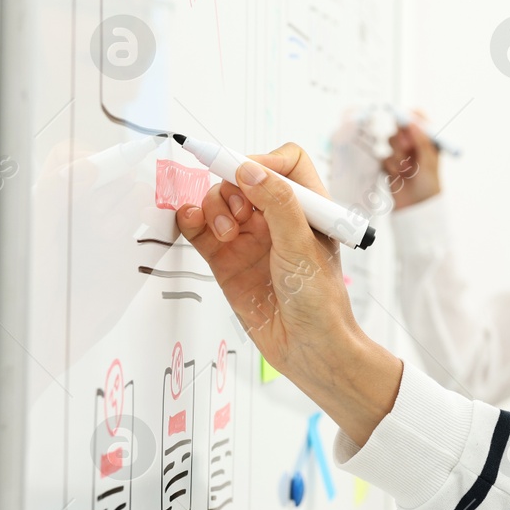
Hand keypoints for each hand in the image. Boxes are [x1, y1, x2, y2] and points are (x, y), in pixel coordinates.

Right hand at [174, 143, 402, 444]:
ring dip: (213, 207)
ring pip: (218, 201)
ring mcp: (249, 238)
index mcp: (307, 207)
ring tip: (227, 234)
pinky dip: (190, 219)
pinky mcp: (226, 259)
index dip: (264, 161)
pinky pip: (199, 228)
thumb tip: (250, 167)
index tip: (247, 175)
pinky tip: (191, 222)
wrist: (307, 348)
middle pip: (242, 178)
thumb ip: (277, 202)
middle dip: (232, 189)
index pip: (285, 162)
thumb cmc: (319, 299)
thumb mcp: (301, 244)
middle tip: (240, 216)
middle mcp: (277, 218)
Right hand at [382, 122, 441, 208]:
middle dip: (401, 139)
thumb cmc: (429, 186)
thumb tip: (413, 121)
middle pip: (401, 128)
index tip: (404, 117)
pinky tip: (397, 176)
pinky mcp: (390, 164)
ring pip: (391, 141)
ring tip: (405, 169)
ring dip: (396, 155)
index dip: (411, 116)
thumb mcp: (429, 162)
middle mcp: (415, 145)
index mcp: (428, 142)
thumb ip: (421, 141)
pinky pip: (384, 157)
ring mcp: (402, 154)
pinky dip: (390, 166)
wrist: (416, 208)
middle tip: (406, 148)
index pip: (420, 120)